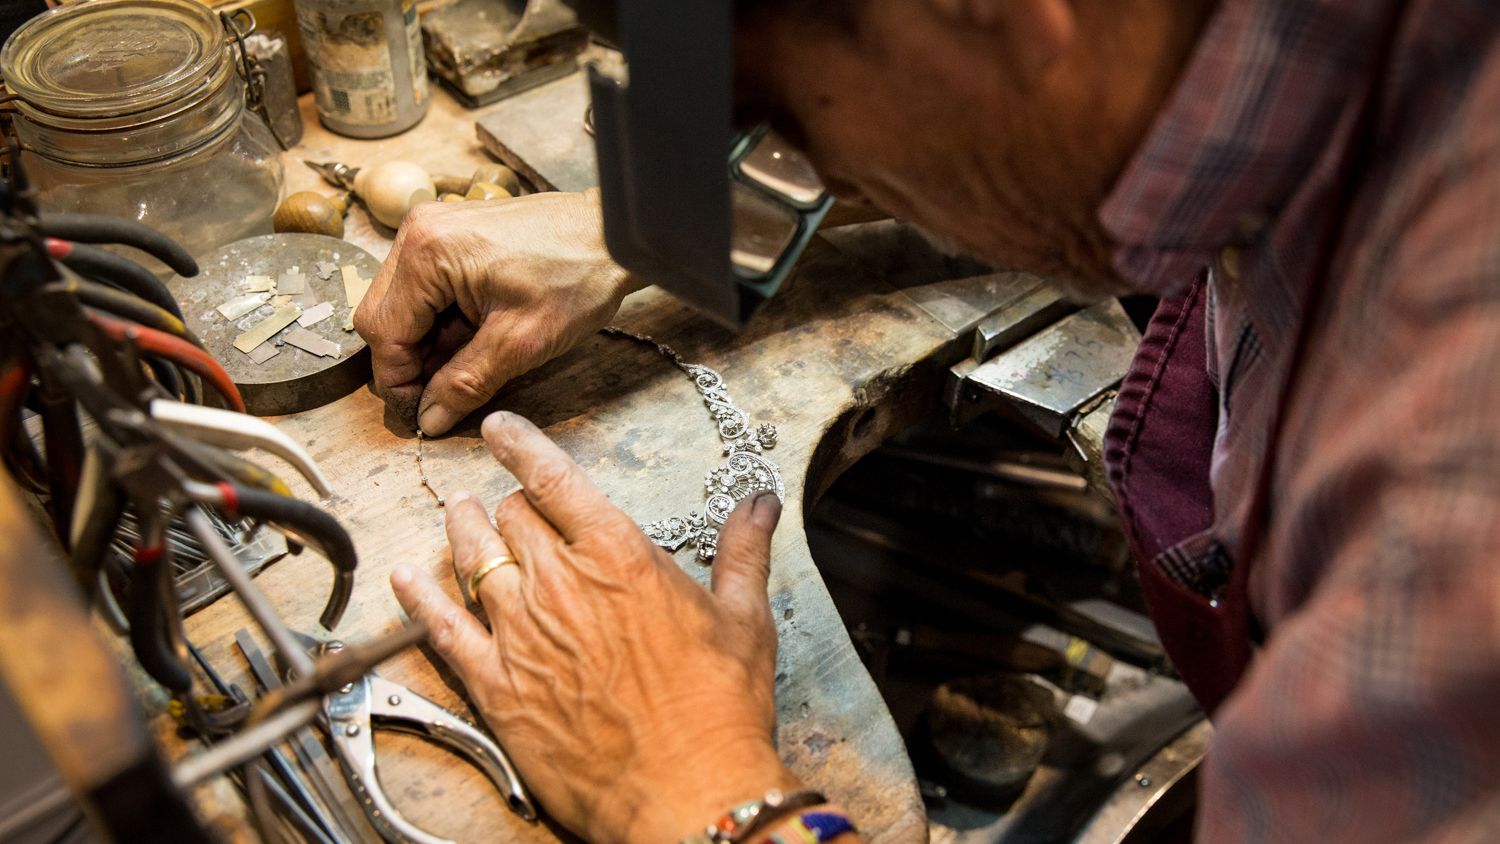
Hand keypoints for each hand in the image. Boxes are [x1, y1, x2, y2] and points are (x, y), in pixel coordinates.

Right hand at [354, 190, 642, 435]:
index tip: (420, 415)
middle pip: (385, 316)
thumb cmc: (577, 277)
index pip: (385, 332)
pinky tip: (475, 340)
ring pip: (405, 306)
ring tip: (470, 367)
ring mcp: (435, 230)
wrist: (613, 237)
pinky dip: (443, 322)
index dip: (399, 382)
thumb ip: (465, 383)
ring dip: (428, 344)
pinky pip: (427, 290)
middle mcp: (419, 233)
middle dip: (410, 363)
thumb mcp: (519, 343)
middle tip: (443, 396)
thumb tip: (429, 419)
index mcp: (427, 253)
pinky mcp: (452, 236)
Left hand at [390, 412, 799, 843]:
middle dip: (508, 501)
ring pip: (473, 559)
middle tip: (504, 498)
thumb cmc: (719, 709)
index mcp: (620, 556)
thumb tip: (759, 505)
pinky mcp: (496, 685)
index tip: (502, 429)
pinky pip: (442, 628)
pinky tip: (406, 577)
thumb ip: (743, 552)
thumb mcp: (745, 619)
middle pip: (512, 517)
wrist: (687, 791)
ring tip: (458, 514)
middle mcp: (561, 584)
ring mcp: (521, 634)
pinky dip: (419, 597)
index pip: (555, 480)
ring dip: (463, 529)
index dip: (522, 445)